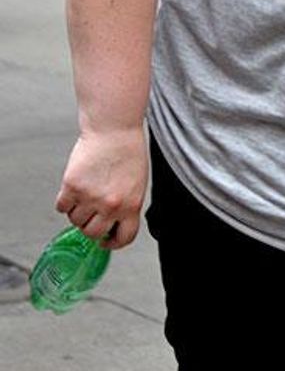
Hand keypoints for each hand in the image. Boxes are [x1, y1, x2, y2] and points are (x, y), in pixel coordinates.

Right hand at [55, 128, 148, 249]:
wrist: (114, 128)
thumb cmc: (128, 150)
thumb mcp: (137, 183)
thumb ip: (126, 204)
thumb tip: (113, 223)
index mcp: (131, 205)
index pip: (123, 238)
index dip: (112, 243)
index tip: (105, 241)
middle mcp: (111, 205)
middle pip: (92, 233)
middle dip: (90, 226)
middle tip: (90, 214)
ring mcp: (90, 198)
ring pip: (75, 221)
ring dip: (77, 212)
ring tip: (84, 193)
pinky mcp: (72, 187)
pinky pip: (61, 207)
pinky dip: (64, 201)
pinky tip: (73, 188)